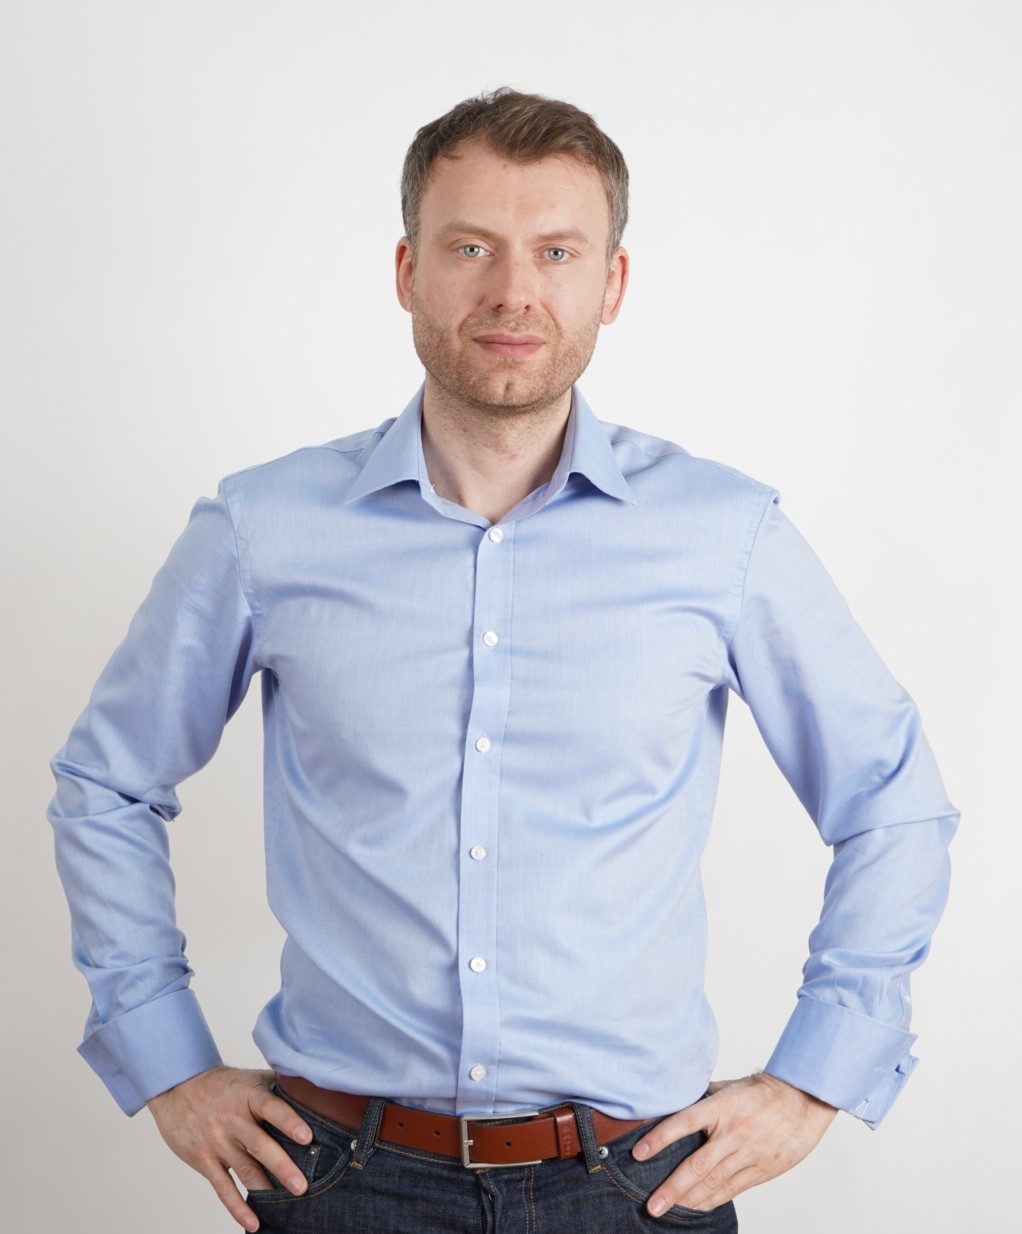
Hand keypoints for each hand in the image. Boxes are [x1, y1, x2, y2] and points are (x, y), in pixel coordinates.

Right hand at [147, 1065, 312, 1231]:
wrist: (178, 1088)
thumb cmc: (222, 1084)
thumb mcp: (250, 1078)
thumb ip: (277, 1087)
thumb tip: (312, 1094)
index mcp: (248, 1096)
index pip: (271, 1108)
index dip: (288, 1121)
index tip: (307, 1137)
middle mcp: (233, 1120)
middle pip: (260, 1145)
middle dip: (283, 1167)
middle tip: (302, 1185)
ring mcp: (217, 1142)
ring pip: (245, 1169)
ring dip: (266, 1190)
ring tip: (287, 1204)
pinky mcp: (204, 1161)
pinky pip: (223, 1187)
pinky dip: (238, 1207)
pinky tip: (253, 1222)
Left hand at [632, 1073, 836, 1216]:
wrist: (803, 1100)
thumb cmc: (762, 1091)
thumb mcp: (729, 1087)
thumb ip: (702, 1098)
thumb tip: (674, 1102)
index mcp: (721, 1107)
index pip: (684, 1122)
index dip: (660, 1138)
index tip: (638, 1153)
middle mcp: (733, 1133)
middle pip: (697, 1165)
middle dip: (672, 1188)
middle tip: (652, 1204)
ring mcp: (749, 1154)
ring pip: (713, 1183)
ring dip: (689, 1200)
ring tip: (667, 1210)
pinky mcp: (762, 1170)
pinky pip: (732, 1189)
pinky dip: (712, 1200)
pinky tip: (697, 1207)